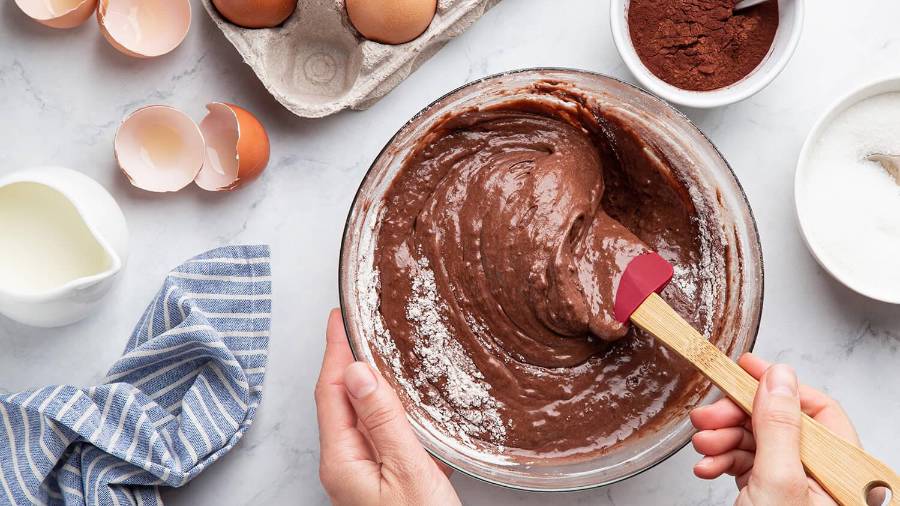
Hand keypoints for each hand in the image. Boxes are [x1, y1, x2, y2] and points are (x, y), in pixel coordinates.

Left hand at [315, 309, 460, 505]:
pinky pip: (373, 430)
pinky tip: (395, 395)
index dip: (335, 350)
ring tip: (374, 348)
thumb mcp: (408, 471)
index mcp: (342, 459)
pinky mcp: (377, 478)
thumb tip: (360, 373)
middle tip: (355, 323)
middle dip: (345, 358)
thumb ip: (384, 421)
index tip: (338, 317)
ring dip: (364, 379)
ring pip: (356, 413)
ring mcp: (359, 472)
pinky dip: (382, 404)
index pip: (332, 390)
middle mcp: (344, 464)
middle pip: (338, 399)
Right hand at [690, 353, 883, 505]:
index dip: (778, 385)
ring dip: (724, 441)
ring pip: (759, 444)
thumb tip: (778, 376)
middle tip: (707, 417)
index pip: (818, 410)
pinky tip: (708, 468)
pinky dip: (723, 462)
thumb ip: (780, 427)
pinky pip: (748, 466)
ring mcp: (796, 490)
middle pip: (781, 425)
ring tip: (703, 448)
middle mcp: (824, 481)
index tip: (743, 368)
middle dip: (738, 418)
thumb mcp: (778, 483)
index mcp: (844, 476)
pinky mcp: (771, 497)